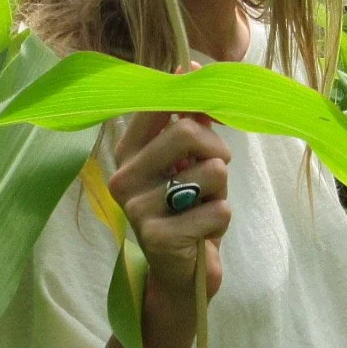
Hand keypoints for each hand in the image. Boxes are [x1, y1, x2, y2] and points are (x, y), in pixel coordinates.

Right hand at [109, 106, 230, 304]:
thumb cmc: (187, 210)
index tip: (213, 111)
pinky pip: (218, 210)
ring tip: (204, 208)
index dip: (194, 100)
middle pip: (186, 131)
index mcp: (127, 152)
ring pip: (212, 171)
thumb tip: (195, 70)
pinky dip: (222, 220)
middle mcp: (123, 177)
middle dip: (217, 150)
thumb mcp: (189, 162)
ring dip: (222, 191)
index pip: (158, 104)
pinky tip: (202, 234)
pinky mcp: (158, 238)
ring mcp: (137, 208)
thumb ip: (191, 122)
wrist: (182, 277)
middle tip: (217, 172)